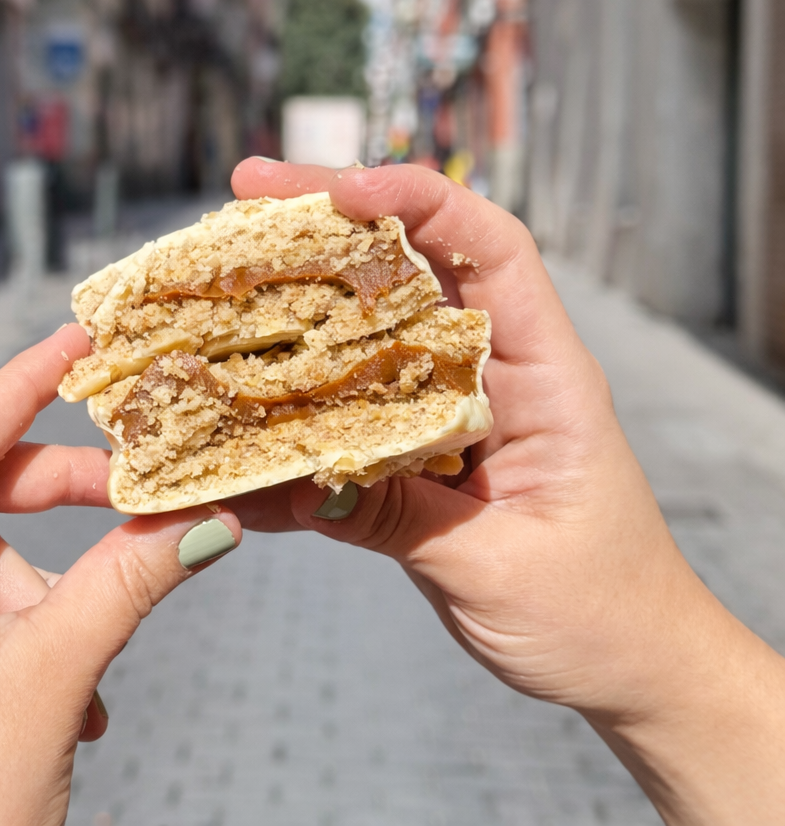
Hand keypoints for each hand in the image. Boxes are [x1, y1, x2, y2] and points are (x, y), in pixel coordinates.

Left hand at [0, 325, 240, 825]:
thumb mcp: (57, 670)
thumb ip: (134, 574)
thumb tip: (207, 520)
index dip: (30, 381)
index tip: (80, 339)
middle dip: (64, 501)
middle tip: (142, 491)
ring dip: (44, 593)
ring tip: (78, 671)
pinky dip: (17, 619)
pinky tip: (55, 689)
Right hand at [231, 159, 784, 824]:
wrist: (628, 661)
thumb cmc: (598, 611)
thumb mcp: (495, 568)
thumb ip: (398, 518)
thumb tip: (297, 484)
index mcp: (544, 377)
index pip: (494, 250)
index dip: (422, 202)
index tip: (344, 189)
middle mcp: (494, 375)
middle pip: (414, 270)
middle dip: (332, 227)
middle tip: (245, 202)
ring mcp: (453, 412)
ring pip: (370, 336)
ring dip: (298, 311)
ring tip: (220, 286)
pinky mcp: (422, 454)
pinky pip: (351, 416)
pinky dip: (297, 416)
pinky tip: (238, 424)